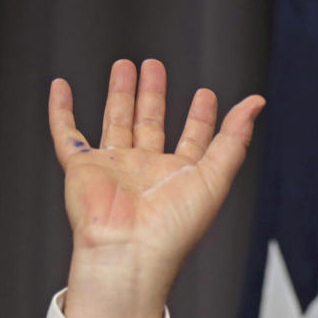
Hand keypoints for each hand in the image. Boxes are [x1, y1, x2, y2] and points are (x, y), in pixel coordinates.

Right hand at [49, 59, 264, 317]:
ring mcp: (114, 168)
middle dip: (154, 95)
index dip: (201, 118)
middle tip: (155, 66)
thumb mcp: (215, 177)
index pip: (194, 139)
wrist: (130, 252)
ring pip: (116, 122)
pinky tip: (61, 87)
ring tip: (125, 66)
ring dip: (121, 94)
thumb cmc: (173, 227)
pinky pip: (67, 135)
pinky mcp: (81, 168)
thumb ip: (234, 139)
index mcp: (180, 176)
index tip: (206, 95)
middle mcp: (147, 171)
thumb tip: (256, 102)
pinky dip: (61, 111)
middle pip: (151, 123)